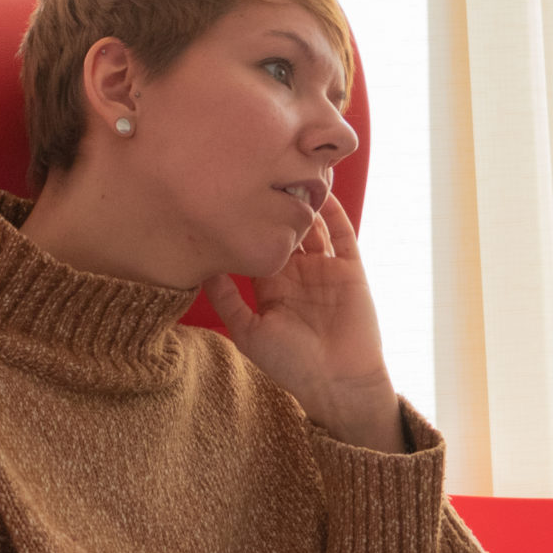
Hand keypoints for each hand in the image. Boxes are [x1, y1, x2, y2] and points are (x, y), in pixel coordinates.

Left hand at [205, 192, 405, 451]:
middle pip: (285, 229)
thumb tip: (202, 266)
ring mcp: (325, 269)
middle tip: (256, 171)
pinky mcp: (350, 269)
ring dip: (303, 203)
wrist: (338, 381)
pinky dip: (334, 212)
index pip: (257, 244)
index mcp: (272, 286)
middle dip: (274, 204)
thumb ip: (226, 299)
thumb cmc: (291, 363)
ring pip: (313, 226)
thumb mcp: (247, 331)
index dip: (246, 222)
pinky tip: (323, 189)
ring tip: (289, 171)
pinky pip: (343, 234)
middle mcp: (298, 273)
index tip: (227, 194)